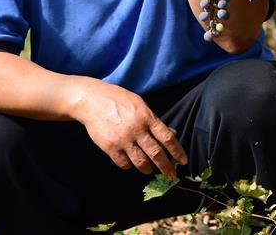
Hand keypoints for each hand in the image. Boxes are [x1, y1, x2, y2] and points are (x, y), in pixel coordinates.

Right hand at [72, 78, 187, 179]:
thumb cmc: (118, 100)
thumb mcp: (140, 104)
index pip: (167, 138)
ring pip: (141, 162)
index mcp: (147, 117)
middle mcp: (136, 129)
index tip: (183, 161)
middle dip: (166, 167)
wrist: (91, 100)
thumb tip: (171, 134)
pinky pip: (124, 164)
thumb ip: (154, 120)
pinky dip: (129, 166)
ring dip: (148, 169)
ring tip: (150, 169)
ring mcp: (123, 139)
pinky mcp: (109, 147)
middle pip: (156, 154)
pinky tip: (131, 163)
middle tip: (171, 176)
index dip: (177, 151)